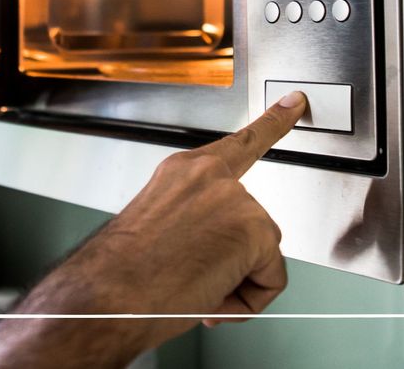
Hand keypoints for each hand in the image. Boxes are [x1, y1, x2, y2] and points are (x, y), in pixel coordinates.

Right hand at [0, 92, 307, 366]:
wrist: (108, 294)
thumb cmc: (121, 273)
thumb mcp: (157, 229)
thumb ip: (196, 222)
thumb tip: (216, 253)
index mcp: (183, 171)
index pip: (239, 143)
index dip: (274, 122)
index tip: (295, 101)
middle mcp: (210, 176)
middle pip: (254, 224)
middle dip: (233, 261)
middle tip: (191, 278)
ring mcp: (235, 198)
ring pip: (261, 256)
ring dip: (234, 283)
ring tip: (191, 288)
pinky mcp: (255, 228)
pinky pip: (271, 280)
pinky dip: (246, 301)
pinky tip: (210, 295)